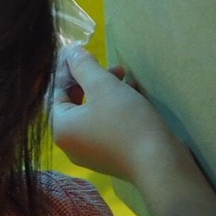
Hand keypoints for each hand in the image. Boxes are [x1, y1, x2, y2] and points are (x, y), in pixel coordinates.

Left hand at [50, 45, 180, 183]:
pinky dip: (115, 107)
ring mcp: (91, 152)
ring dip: (106, 90)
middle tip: (108, 64)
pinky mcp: (111, 155)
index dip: (68, 68)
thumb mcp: (104, 86)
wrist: (160, 164)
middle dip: (91, 78)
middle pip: (74, 102)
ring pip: (93, 112)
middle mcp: (71, 143)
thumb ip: (84, 66)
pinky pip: (106, 125)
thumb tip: (70, 52)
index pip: (55, 92)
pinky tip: (134, 93)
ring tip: (125, 75)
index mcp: (61, 128)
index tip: (81, 51)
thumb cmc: (126, 122)